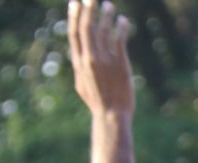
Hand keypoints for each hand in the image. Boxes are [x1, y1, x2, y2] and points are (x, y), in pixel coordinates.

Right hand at [68, 0, 133, 118]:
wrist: (112, 115)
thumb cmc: (98, 102)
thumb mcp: (81, 84)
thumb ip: (80, 66)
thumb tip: (78, 55)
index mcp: (79, 63)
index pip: (75, 34)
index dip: (74, 16)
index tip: (75, 3)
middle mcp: (90, 58)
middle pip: (87, 27)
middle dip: (89, 9)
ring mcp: (105, 61)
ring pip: (104, 30)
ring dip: (106, 15)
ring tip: (109, 5)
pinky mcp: (120, 64)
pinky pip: (120, 39)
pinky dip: (121, 27)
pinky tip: (123, 21)